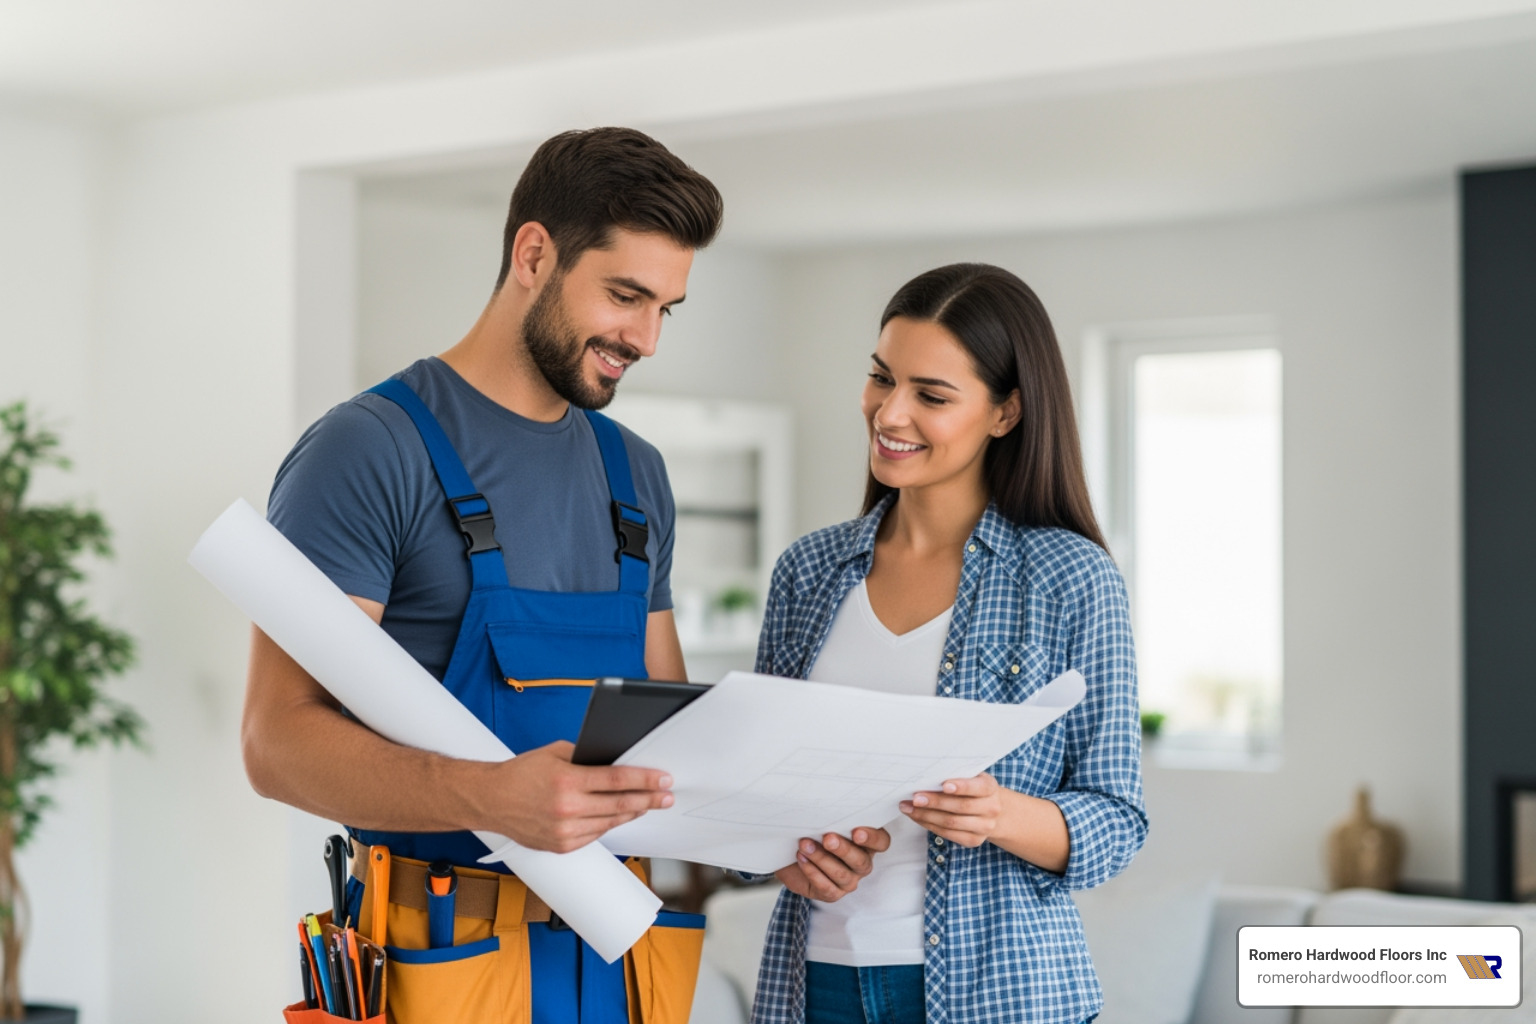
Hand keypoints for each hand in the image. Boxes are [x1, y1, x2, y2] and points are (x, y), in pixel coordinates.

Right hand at [482, 740, 672, 852]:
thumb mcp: (555, 753)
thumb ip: (586, 757)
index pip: (617, 779)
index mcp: (566, 780)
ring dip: (632, 813)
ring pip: (610, 823)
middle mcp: (566, 808)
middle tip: (667, 796)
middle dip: (649, 799)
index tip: (664, 779)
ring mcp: (564, 831)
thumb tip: (617, 762)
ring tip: (648, 805)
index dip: (645, 779)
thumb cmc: (521, 773)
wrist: (490, 800)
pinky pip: (594, 835)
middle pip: (620, 805)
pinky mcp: (560, 846)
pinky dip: (609, 825)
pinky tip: (620, 817)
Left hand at [774, 827, 890, 901]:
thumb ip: (832, 816)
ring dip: (822, 859)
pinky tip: (802, 858)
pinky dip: (812, 872)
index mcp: (867, 843)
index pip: (881, 842)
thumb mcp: (825, 822)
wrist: (793, 855)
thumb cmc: (815, 833)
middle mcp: (862, 863)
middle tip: (827, 838)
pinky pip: (826, 887)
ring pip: (841, 874)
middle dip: (843, 849)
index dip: (872, 838)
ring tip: (805, 845)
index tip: (856, 832)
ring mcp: (849, 881)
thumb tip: (827, 804)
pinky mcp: (833, 893)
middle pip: (861, 861)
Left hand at [901, 773, 1002, 847]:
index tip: (944, 785)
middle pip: (961, 807)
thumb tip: (927, 776)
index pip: (978, 787)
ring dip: (926, 815)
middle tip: (915, 797)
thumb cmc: (973, 788)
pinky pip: (948, 834)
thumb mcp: (971, 777)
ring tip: (908, 808)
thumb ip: (955, 775)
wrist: (990, 810)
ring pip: (951, 823)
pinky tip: (917, 817)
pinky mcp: (973, 840)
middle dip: (935, 802)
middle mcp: (991, 808)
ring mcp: (984, 827)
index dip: (961, 786)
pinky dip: (929, 825)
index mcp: (990, 788)